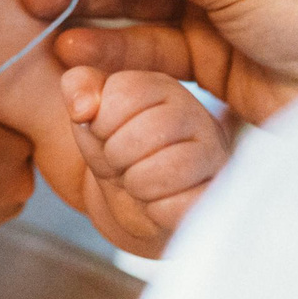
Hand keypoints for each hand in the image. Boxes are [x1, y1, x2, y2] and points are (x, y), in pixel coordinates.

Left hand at [64, 67, 228, 256]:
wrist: (139, 205)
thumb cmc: (119, 154)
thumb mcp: (90, 118)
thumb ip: (80, 89)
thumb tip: (83, 106)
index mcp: (162, 88)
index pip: (124, 92)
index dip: (101, 122)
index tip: (106, 134)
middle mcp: (196, 115)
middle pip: (147, 131)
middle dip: (117, 155)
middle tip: (123, 163)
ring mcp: (213, 156)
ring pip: (166, 169)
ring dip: (137, 184)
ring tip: (139, 182)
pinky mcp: (218, 195)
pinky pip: (179, 206)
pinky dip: (156, 211)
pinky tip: (158, 203)